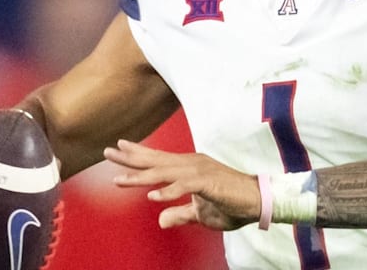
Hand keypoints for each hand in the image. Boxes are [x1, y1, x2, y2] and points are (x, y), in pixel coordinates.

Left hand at [104, 140, 260, 230]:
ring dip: (141, 176)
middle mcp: (192, 164)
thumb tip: (161, 219)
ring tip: (120, 179)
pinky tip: (153, 196)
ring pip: (165, 172)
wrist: (259, 201)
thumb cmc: (232, 205)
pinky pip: (184, 186)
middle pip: (156, 160)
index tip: (119, 147)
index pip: (159, 159)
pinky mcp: (209, 183)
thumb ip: (180, 214)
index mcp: (190, 168)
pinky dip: (168, 191)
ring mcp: (200, 171)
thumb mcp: (201, 214)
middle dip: (131, 157)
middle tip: (108, 152)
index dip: (138, 153)